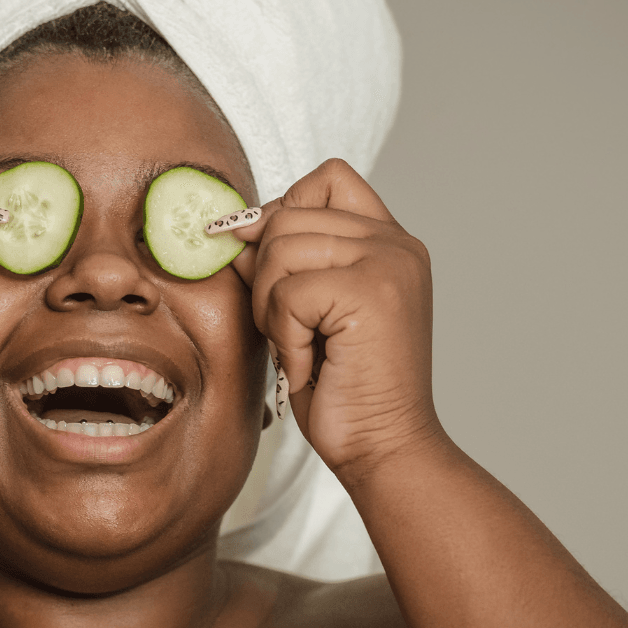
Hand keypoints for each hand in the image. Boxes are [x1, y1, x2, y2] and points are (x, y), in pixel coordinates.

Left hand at [228, 159, 439, 474]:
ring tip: (300, 348)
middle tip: (288, 331)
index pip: (326, 179)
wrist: (384, 449)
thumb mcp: (304, 312)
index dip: (282, 211)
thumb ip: (279, 261)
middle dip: (265, 276)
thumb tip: (230, 227)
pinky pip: (286, 292)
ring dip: (270, 308)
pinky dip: (283, 336)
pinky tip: (309, 366)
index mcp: (390, 242)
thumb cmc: (342, 389)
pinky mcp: (371, 291)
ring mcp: (389, 263)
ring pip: (279, 248)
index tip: (264, 262)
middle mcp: (397, 243)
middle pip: (287, 214)